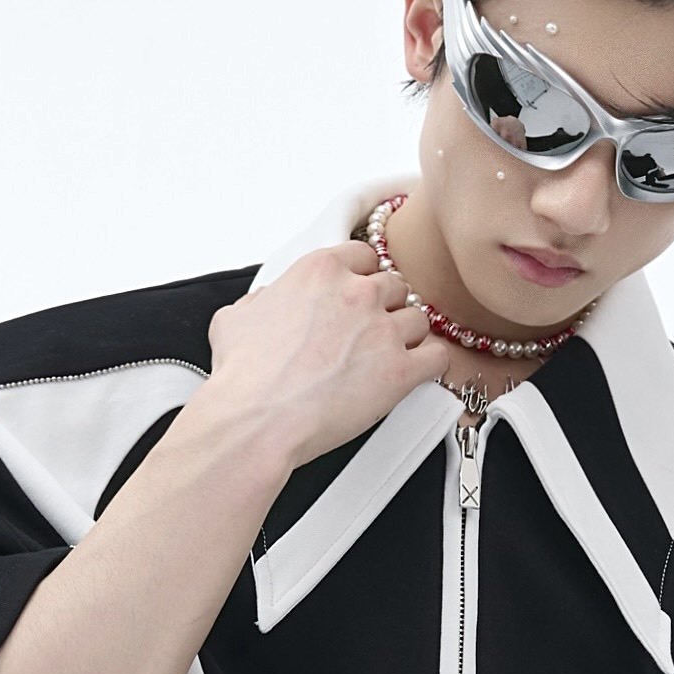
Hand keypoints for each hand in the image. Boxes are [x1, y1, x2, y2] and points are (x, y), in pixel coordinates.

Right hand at [197, 241, 440, 473]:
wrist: (256, 418)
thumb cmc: (244, 376)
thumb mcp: (236, 318)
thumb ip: (261, 301)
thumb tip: (266, 302)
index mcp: (320, 271)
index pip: (364, 255)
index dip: (364, 277)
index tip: (361, 292)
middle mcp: (356, 294)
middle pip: (395, 286)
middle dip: (385, 308)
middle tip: (371, 332)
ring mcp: (382, 331)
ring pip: (419, 321)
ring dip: (408, 337)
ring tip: (389, 357)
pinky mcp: (400, 371)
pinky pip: (438, 357)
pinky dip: (431, 365)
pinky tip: (417, 373)